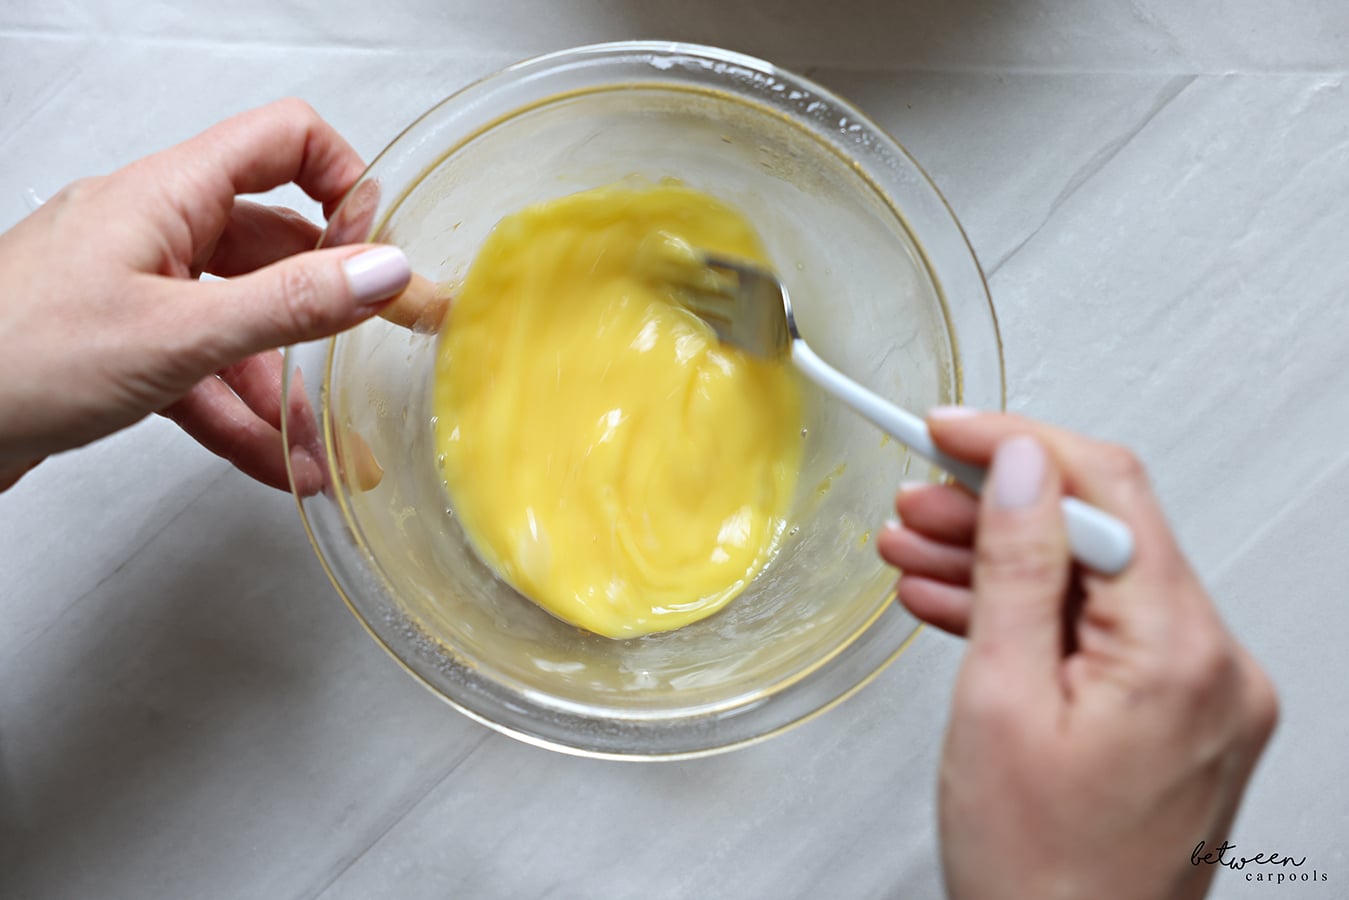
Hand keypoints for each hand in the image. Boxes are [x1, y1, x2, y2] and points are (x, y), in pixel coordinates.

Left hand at [0, 99, 411, 492]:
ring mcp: (137, 288)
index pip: (283, 143)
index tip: (375, 252)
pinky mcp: (121, 344)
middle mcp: (155, 231)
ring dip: (286, 388)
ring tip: (323, 449)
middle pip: (273, 247)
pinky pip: (203, 370)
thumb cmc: (15, 359)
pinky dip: (241, 415)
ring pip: (241, 323)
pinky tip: (275, 463)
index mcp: (167, 195)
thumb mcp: (178, 334)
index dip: (343, 183)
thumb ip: (290, 303)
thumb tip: (383, 270)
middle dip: (329, 309)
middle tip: (381, 349)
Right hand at [878, 411, 1277, 899]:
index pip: (1105, 492)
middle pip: (1100, 537)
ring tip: (917, 551)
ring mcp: (1201, 695)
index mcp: (1182, 655)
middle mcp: (1213, 668)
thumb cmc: (1038, 877)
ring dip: (1004, 562)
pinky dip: (1032, 617)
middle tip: (915, 500)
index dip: (1017, 446)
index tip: (948, 431)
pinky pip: (1101, 637)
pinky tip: (962, 603)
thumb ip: (1016, 568)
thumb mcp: (999, 703)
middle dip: (997, 509)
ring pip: (1094, 586)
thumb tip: (1020, 468)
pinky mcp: (1176, 717)